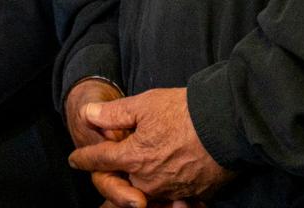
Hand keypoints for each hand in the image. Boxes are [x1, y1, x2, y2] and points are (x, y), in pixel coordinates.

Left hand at [68, 87, 234, 204]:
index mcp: (133, 158)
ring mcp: (173, 191)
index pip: (100, 160)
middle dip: (118, 172)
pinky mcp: (196, 194)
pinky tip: (176, 176)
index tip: (74, 159)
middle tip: (118, 160)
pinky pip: (177, 197)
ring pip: (150, 191)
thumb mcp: (143, 105)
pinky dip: (172, 191)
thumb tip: (88, 115)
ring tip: (152, 163)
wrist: (228, 126)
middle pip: (125, 180)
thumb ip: (113, 114)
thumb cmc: (184, 112)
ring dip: (145, 181)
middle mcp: (149, 181)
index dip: (85, 158)